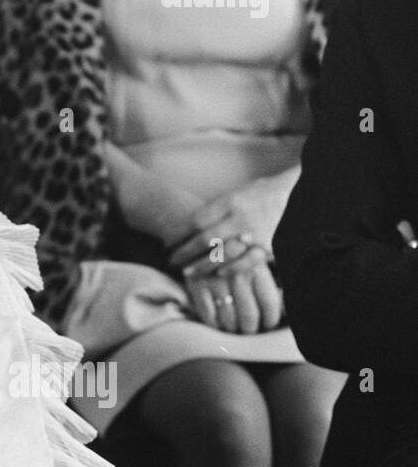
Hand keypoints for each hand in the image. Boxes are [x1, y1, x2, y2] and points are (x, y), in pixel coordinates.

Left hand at [168, 174, 294, 272]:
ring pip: (222, 255)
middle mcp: (241, 218)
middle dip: (184, 253)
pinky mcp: (270, 247)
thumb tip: (189, 225)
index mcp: (230, 202)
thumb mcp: (236, 193)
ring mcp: (256, 234)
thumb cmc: (262, 193)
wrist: (299, 194)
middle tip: (171, 260)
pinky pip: (247, 263)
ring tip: (187, 272)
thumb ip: (215, 209)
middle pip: (204, 239)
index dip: (178, 234)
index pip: (196, 221)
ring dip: (201, 266)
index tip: (167, 242)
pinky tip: (218, 273)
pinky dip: (231, 269)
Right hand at [184, 246, 282, 334]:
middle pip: (249, 315)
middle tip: (250, 330)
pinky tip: (218, 321)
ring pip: (228, 319)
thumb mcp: (260, 256)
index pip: (270, 303)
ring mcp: (214, 280)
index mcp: (256, 266)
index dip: (271, 320)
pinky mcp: (195, 284)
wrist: (199, 235)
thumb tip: (287, 309)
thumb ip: (276, 280)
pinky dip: (214, 323)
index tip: (268, 324)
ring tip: (235, 327)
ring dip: (233, 329)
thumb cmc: (239, 250)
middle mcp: (236, 273)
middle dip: (251, 329)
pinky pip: (208, 316)